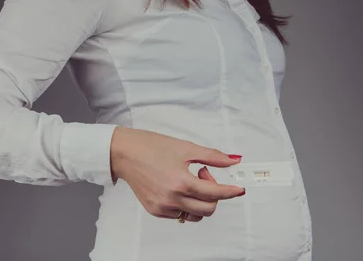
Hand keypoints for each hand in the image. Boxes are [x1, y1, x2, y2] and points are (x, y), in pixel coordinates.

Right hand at [110, 126, 245, 221]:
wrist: (124, 153)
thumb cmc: (149, 147)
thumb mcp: (185, 148)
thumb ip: (212, 157)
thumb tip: (232, 160)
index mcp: (181, 182)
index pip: (215, 193)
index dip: (230, 191)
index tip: (238, 189)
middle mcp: (172, 198)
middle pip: (208, 209)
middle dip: (213, 194)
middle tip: (203, 174)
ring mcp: (163, 207)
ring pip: (194, 215)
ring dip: (199, 201)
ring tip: (189, 181)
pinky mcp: (155, 210)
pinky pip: (179, 214)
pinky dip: (185, 204)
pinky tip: (178, 187)